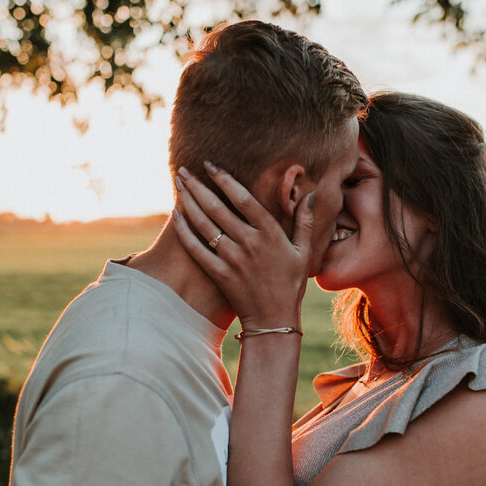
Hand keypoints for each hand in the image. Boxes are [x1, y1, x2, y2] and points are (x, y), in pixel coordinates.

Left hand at [172, 162, 314, 330]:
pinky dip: (184, 231)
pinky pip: (196, 248)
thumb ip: (304, 221)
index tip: (210, 165)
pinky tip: (176, 215)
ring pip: (205, 224)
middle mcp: (249, 243)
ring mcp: (232, 259)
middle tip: (184, 169)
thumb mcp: (303, 252)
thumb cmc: (290, 284)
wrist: (274, 320)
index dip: (225, 179)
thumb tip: (310, 194)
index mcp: (270, 233)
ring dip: (189, 201)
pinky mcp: (219, 274)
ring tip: (179, 184)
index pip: (243, 198)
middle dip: (198, 186)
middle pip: (217, 207)